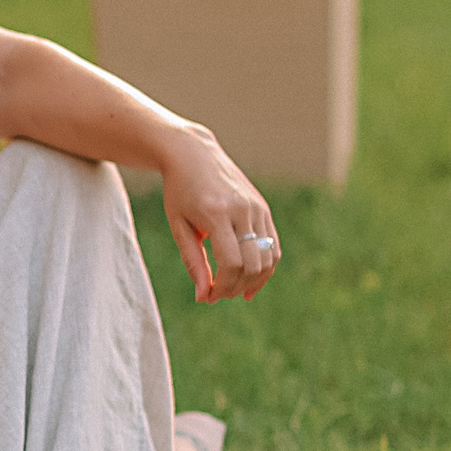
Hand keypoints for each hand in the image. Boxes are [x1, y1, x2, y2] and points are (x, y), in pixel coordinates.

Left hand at [158, 121, 280, 302]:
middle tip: (220, 295)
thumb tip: (204, 296)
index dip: (223, 286)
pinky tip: (250, 280)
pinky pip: (272, 245)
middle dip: (237, 287)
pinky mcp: (264, 208)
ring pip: (268, 256)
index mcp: (216, 213)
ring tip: (236, 292)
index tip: (209, 296)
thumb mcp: (178, 225)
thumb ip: (193, 261)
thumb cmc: (179, 192)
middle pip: (253, 263)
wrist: (194, 154)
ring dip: (255, 280)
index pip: (232, 262)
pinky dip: (265, 266)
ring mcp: (257, 208)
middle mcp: (242, 210)